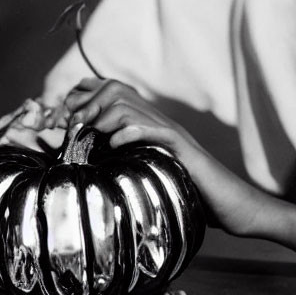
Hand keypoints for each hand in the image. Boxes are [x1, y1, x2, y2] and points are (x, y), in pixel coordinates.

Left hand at [64, 78, 295, 260]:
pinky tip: (117, 145)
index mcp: (148, 125)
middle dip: (89, 104)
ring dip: (105, 118)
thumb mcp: (148, 173)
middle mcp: (159, 122)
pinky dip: (132, 132)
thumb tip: (90, 161)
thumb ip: (125, 161)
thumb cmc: (190, 194)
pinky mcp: (184, 149)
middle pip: (118, 90)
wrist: (230, 204)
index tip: (66, 114)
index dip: (86, 95)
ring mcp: (172, 133)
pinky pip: (156, 130)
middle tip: (74, 128)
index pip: (114, 91)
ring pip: (131, 107)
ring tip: (93, 137)